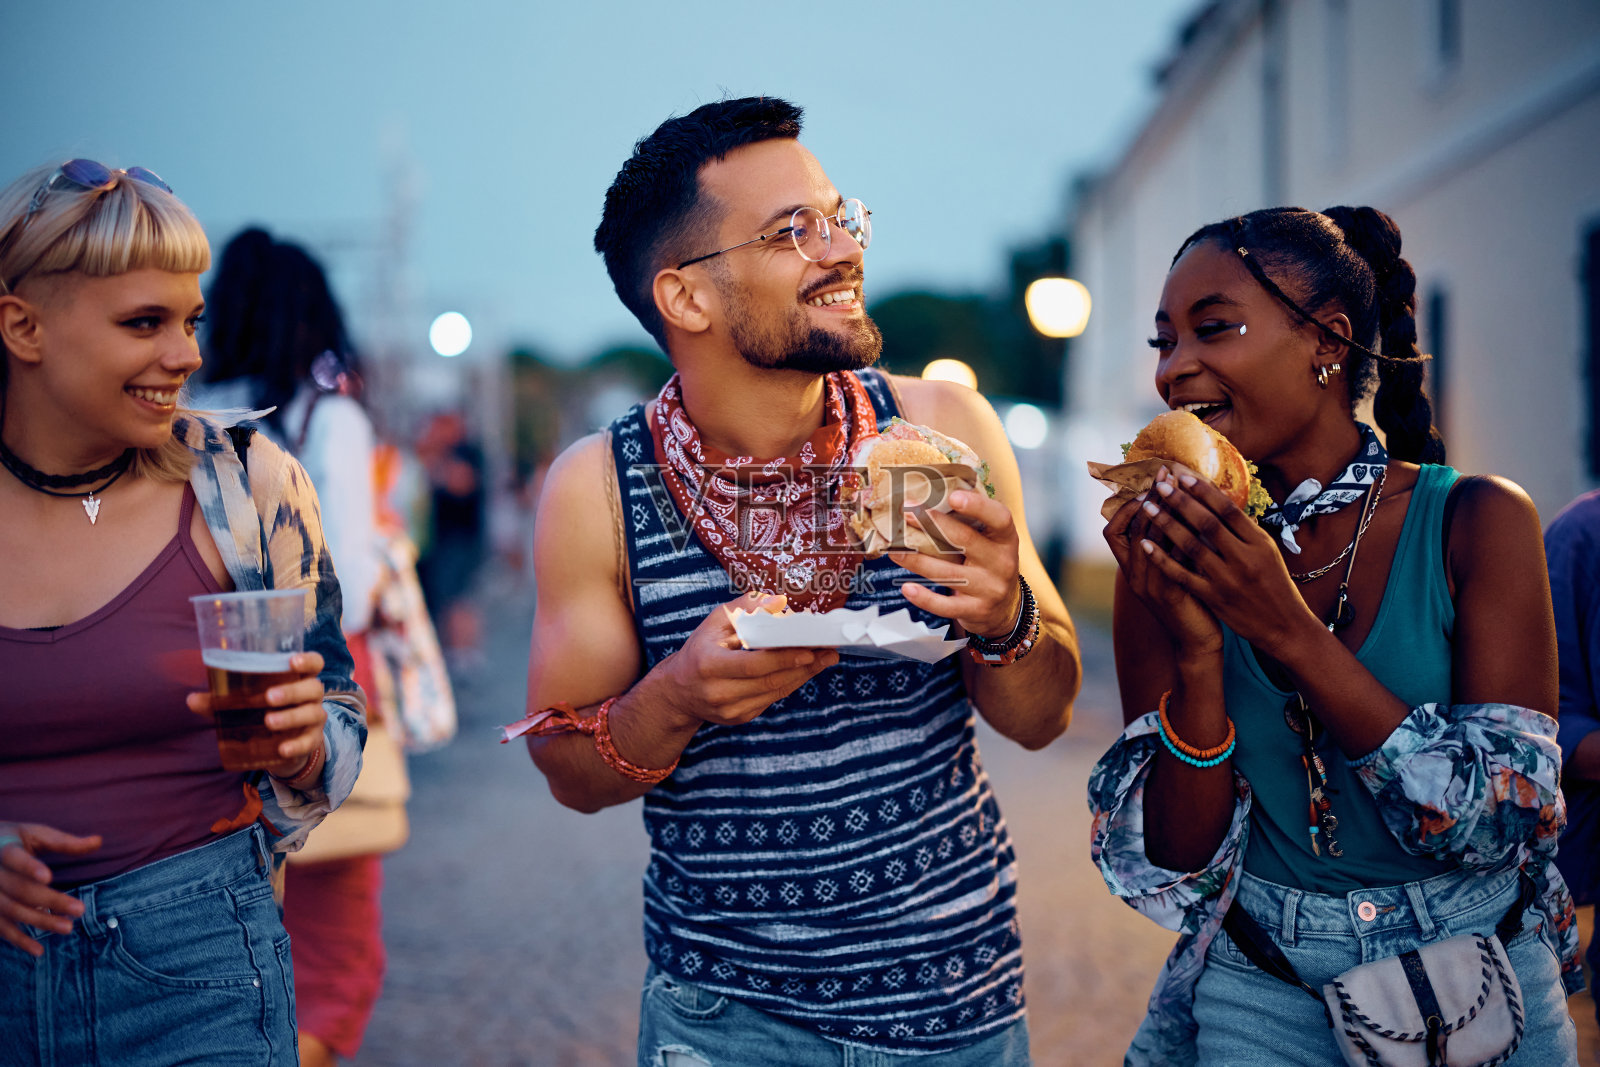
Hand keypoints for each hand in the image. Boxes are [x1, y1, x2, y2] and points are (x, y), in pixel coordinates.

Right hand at [0, 822, 102, 956]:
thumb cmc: (14, 840)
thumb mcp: (35, 834)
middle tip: (80, 910)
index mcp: (3, 848)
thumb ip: (64, 842)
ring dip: (40, 921)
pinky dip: (19, 941)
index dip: (29, 867)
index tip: (48, 877)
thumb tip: (98, 841)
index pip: (15, 858)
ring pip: (12, 910)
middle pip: (20, 889)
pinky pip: (1, 928)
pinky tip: (38, 950)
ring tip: (68, 928)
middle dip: (50, 900)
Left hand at [187, 651, 329, 778]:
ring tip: (268, 722)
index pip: (314, 663)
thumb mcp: (245, 704)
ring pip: (312, 713)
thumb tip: (191, 699)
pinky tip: (282, 748)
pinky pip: (309, 742)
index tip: (292, 662)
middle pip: (313, 688)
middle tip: (269, 697)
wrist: (284, 746)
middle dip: (292, 691)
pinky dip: (297, 745)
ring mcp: (314, 718)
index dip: (307, 661)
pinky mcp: (312, 741)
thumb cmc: (265, 712)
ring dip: (291, 717)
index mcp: (297, 679)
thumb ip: (220, 701)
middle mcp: (311, 696)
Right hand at [650, 592, 839, 727]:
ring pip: (776, 691)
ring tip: (825, 658)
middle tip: (829, 651)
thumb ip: (745, 609)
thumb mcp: (714, 623)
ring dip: (804, 675)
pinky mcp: (740, 718)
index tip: (809, 649)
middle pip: (770, 680)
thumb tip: (778, 602)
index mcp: (710, 665)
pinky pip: (772, 699)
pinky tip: (805, 670)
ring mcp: (730, 709)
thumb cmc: (700, 650)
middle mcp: (719, 692)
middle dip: (804, 665)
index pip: (754, 664)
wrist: (679, 691)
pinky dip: (790, 683)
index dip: (784, 658)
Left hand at [890, 489, 1023, 636]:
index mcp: (1005, 538)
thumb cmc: (988, 564)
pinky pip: (945, 605)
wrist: (1004, 608)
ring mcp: (989, 589)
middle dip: (931, 525)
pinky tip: (907, 587)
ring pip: (947, 573)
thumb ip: (969, 523)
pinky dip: (924, 597)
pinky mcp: (975, 610)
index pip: (999, 518)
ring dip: (915, 560)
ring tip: (893, 550)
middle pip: (964, 541)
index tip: (953, 496)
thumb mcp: (990, 542)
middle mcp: (1002, 562)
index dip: (977, 506)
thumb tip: (929, 496)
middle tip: (906, 513)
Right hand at [1103, 470, 1220, 657]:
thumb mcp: (1174, 569)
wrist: (1197, 641)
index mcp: (1131, 569)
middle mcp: (1133, 576)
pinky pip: (1167, 558)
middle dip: (1146, 498)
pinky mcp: (1166, 594)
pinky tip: (1194, 519)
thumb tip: (1178, 506)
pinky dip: (1178, 536)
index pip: (1112, 530)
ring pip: (1144, 540)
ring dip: (1160, 511)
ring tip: (1177, 490)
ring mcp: (1147, 586)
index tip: (1148, 483)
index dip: (1126, 506)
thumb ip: (1169, 543)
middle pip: (1127, 529)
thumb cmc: (1190, 601)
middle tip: (1163, 474)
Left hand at [1133, 466, 1310, 651]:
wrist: (1285, 627)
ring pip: (1192, 546)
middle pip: (1207, 523)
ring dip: (1167, 525)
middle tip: (1159, 485)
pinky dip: (1163, 560)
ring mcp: (1228, 580)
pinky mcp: (1215, 598)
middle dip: (1181, 501)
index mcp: (1260, 543)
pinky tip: (1147, 545)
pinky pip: (1183, 575)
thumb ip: (1244, 529)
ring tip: (1149, 508)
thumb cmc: (1275, 584)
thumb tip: (1219, 497)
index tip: (1183, 475)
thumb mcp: (1267, 552)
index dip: (1204, 491)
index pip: (1228, 510)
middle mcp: (1245, 559)